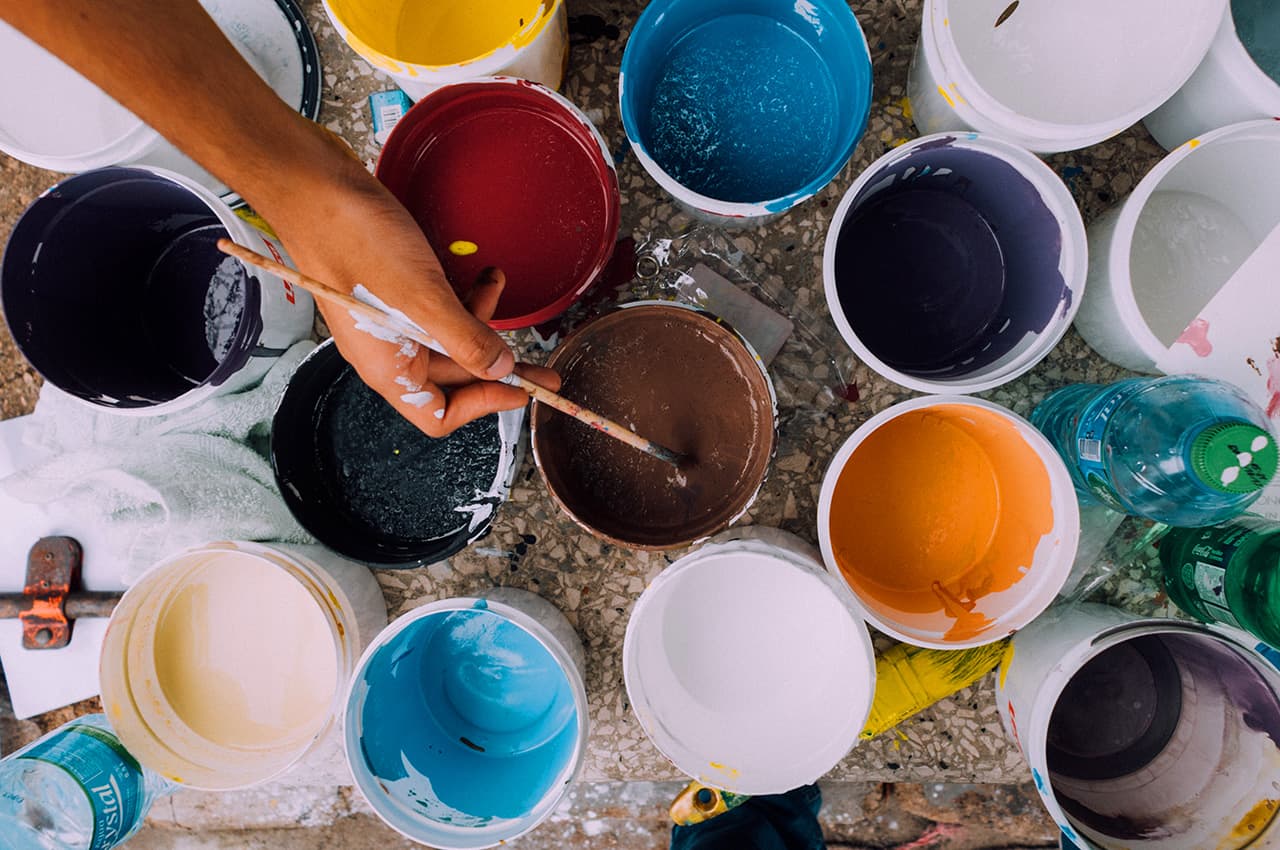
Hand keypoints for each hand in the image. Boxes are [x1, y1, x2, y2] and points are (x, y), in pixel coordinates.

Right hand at [262, 135, 560, 435]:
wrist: (310, 185)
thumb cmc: (356, 241)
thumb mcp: (423, 299)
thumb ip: (466, 340)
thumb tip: (501, 370)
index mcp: (388, 367)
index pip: (438, 414)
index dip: (484, 405)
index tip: (521, 389)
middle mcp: (387, 351)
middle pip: (451, 378)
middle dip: (496, 367)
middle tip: (543, 367)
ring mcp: (388, 319)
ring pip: (447, 338)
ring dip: (480, 319)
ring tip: (499, 285)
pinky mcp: (392, 288)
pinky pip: (437, 307)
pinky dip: (463, 295)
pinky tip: (483, 272)